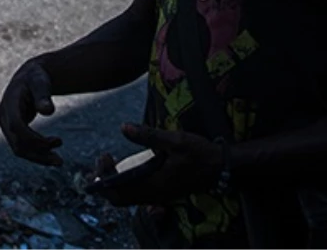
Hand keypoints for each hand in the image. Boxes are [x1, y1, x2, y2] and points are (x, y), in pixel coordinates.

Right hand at [0, 61, 62, 165]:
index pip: (16, 125)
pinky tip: (52, 152)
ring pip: (18, 148)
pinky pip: (22, 146)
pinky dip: (37, 152)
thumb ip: (43, 96)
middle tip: (59, 161)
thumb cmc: (37, 78)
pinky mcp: (12, 130)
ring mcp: (6, 124)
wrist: (29, 78)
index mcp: (9, 102)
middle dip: (38, 153)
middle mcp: (3, 115)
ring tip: (59, 161)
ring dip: (38, 157)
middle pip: (17, 142)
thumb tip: (48, 111)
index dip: (32, 137)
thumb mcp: (41, 83)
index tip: (52, 143)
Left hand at [88, 124, 223, 206]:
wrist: (222, 167)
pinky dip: (126, 185)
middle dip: (104, 182)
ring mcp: (158, 196)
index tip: (105, 156)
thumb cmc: (200, 153)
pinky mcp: (162, 193)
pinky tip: (128, 169)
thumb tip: (124, 127)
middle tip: (104, 160)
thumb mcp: (175, 140)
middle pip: (117, 199)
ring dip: (114, 184)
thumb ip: (148, 135)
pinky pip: (137, 196)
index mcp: (153, 185)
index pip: (117, 190)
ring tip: (111, 164)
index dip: (104, 175)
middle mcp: (153, 195)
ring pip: (127, 199)